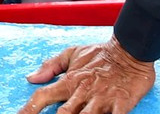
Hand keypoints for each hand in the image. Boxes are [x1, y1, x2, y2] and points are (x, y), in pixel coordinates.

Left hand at [19, 38, 156, 113]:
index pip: (43, 96)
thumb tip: (31, 77)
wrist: (130, 50)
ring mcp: (102, 99)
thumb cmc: (100, 54)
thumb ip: (51, 66)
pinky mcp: (121, 104)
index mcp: (70, 81)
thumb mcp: (72, 54)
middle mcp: (83, 92)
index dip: (29, 109)